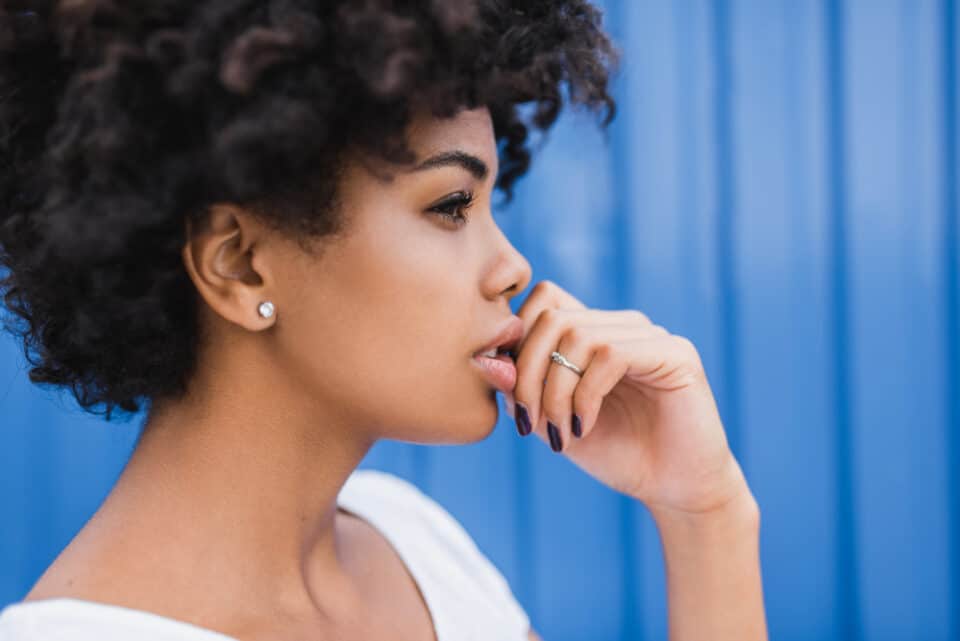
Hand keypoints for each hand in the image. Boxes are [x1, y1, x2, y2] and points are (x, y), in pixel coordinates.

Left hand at [505, 280, 750, 515]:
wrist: (674, 489)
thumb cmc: (616, 453)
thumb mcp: (552, 422)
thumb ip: (520, 391)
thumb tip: (488, 361)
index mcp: (594, 332)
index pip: (544, 300)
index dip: (517, 339)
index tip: (511, 393)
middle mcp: (621, 325)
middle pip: (552, 317)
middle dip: (528, 373)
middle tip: (529, 423)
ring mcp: (650, 335)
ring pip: (577, 336)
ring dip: (555, 392)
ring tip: (561, 433)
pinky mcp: (675, 353)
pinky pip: (610, 355)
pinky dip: (586, 394)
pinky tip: (586, 426)